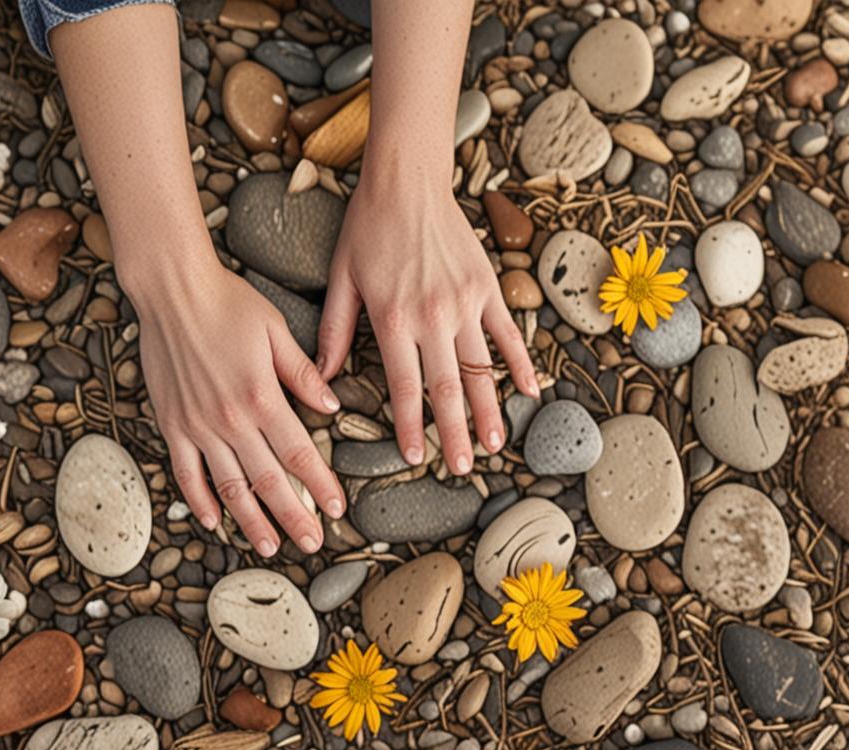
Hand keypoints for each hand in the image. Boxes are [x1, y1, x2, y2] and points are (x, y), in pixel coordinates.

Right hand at [123, 260, 344, 556]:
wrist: (172, 291)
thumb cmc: (229, 303)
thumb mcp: (277, 331)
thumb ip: (304, 374)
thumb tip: (334, 408)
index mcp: (262, 397)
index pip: (300, 454)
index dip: (321, 485)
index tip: (338, 509)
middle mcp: (230, 420)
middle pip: (269, 481)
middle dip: (294, 517)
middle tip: (313, 544)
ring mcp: (198, 426)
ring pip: (229, 487)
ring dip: (252, 521)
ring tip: (269, 547)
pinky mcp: (172, 424)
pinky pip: (185, 473)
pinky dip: (199, 501)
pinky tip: (214, 522)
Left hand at [316, 174, 538, 473]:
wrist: (407, 181)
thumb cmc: (368, 228)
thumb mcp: (341, 280)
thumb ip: (333, 333)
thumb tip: (321, 382)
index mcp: (392, 320)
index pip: (406, 388)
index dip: (411, 428)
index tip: (415, 457)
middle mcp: (433, 317)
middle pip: (448, 389)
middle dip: (456, 434)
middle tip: (463, 469)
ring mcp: (466, 303)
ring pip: (481, 370)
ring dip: (490, 411)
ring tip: (497, 445)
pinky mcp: (488, 287)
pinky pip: (508, 334)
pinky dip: (520, 364)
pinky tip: (528, 392)